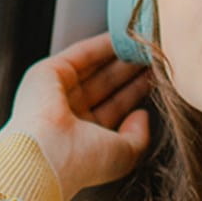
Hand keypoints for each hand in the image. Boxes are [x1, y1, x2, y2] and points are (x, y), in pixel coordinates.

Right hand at [4, 36, 154, 194]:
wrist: (44, 157)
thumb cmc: (80, 163)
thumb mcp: (122, 155)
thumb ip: (138, 136)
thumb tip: (142, 115)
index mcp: (82, 138)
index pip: (114, 108)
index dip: (135, 92)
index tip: (157, 78)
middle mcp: (67, 115)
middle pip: (105, 85)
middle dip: (130, 71)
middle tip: (155, 56)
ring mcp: (56, 92)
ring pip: (94, 68)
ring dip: (120, 56)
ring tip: (146, 44)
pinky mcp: (47, 73)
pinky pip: (81, 54)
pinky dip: (102, 44)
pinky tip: (125, 37)